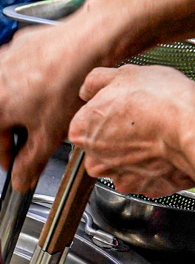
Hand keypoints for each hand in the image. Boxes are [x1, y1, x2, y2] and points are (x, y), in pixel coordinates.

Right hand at [0, 0, 124, 190]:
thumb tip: (20, 180)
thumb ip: (30, 163)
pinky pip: (22, 72)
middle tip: (48, 131)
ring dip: (28, 103)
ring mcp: (3, 62)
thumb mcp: (49, 136)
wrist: (89, 43)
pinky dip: (34, 80)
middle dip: (23, 127)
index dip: (13, 161)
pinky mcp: (19, 47)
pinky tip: (55, 82)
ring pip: (12, 94)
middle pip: (4, 118)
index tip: (22, 166)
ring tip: (55, 103)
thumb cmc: (68, 84)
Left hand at [68, 64, 194, 196]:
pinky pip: (144, 177)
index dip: (107, 112)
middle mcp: (94, 159)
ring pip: (121, 163)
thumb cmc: (161, 101)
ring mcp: (118, 177)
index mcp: (81, 131)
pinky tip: (163, 151)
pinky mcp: (142, 189)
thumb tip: (89, 87)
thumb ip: (96, 81)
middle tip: (141, 121)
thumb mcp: (124, 75)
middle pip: (101, 146)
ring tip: (155, 135)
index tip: (122, 108)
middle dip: (117, 135)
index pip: (86, 122)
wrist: (194, 128)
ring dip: (134, 153)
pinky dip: (152, 167)